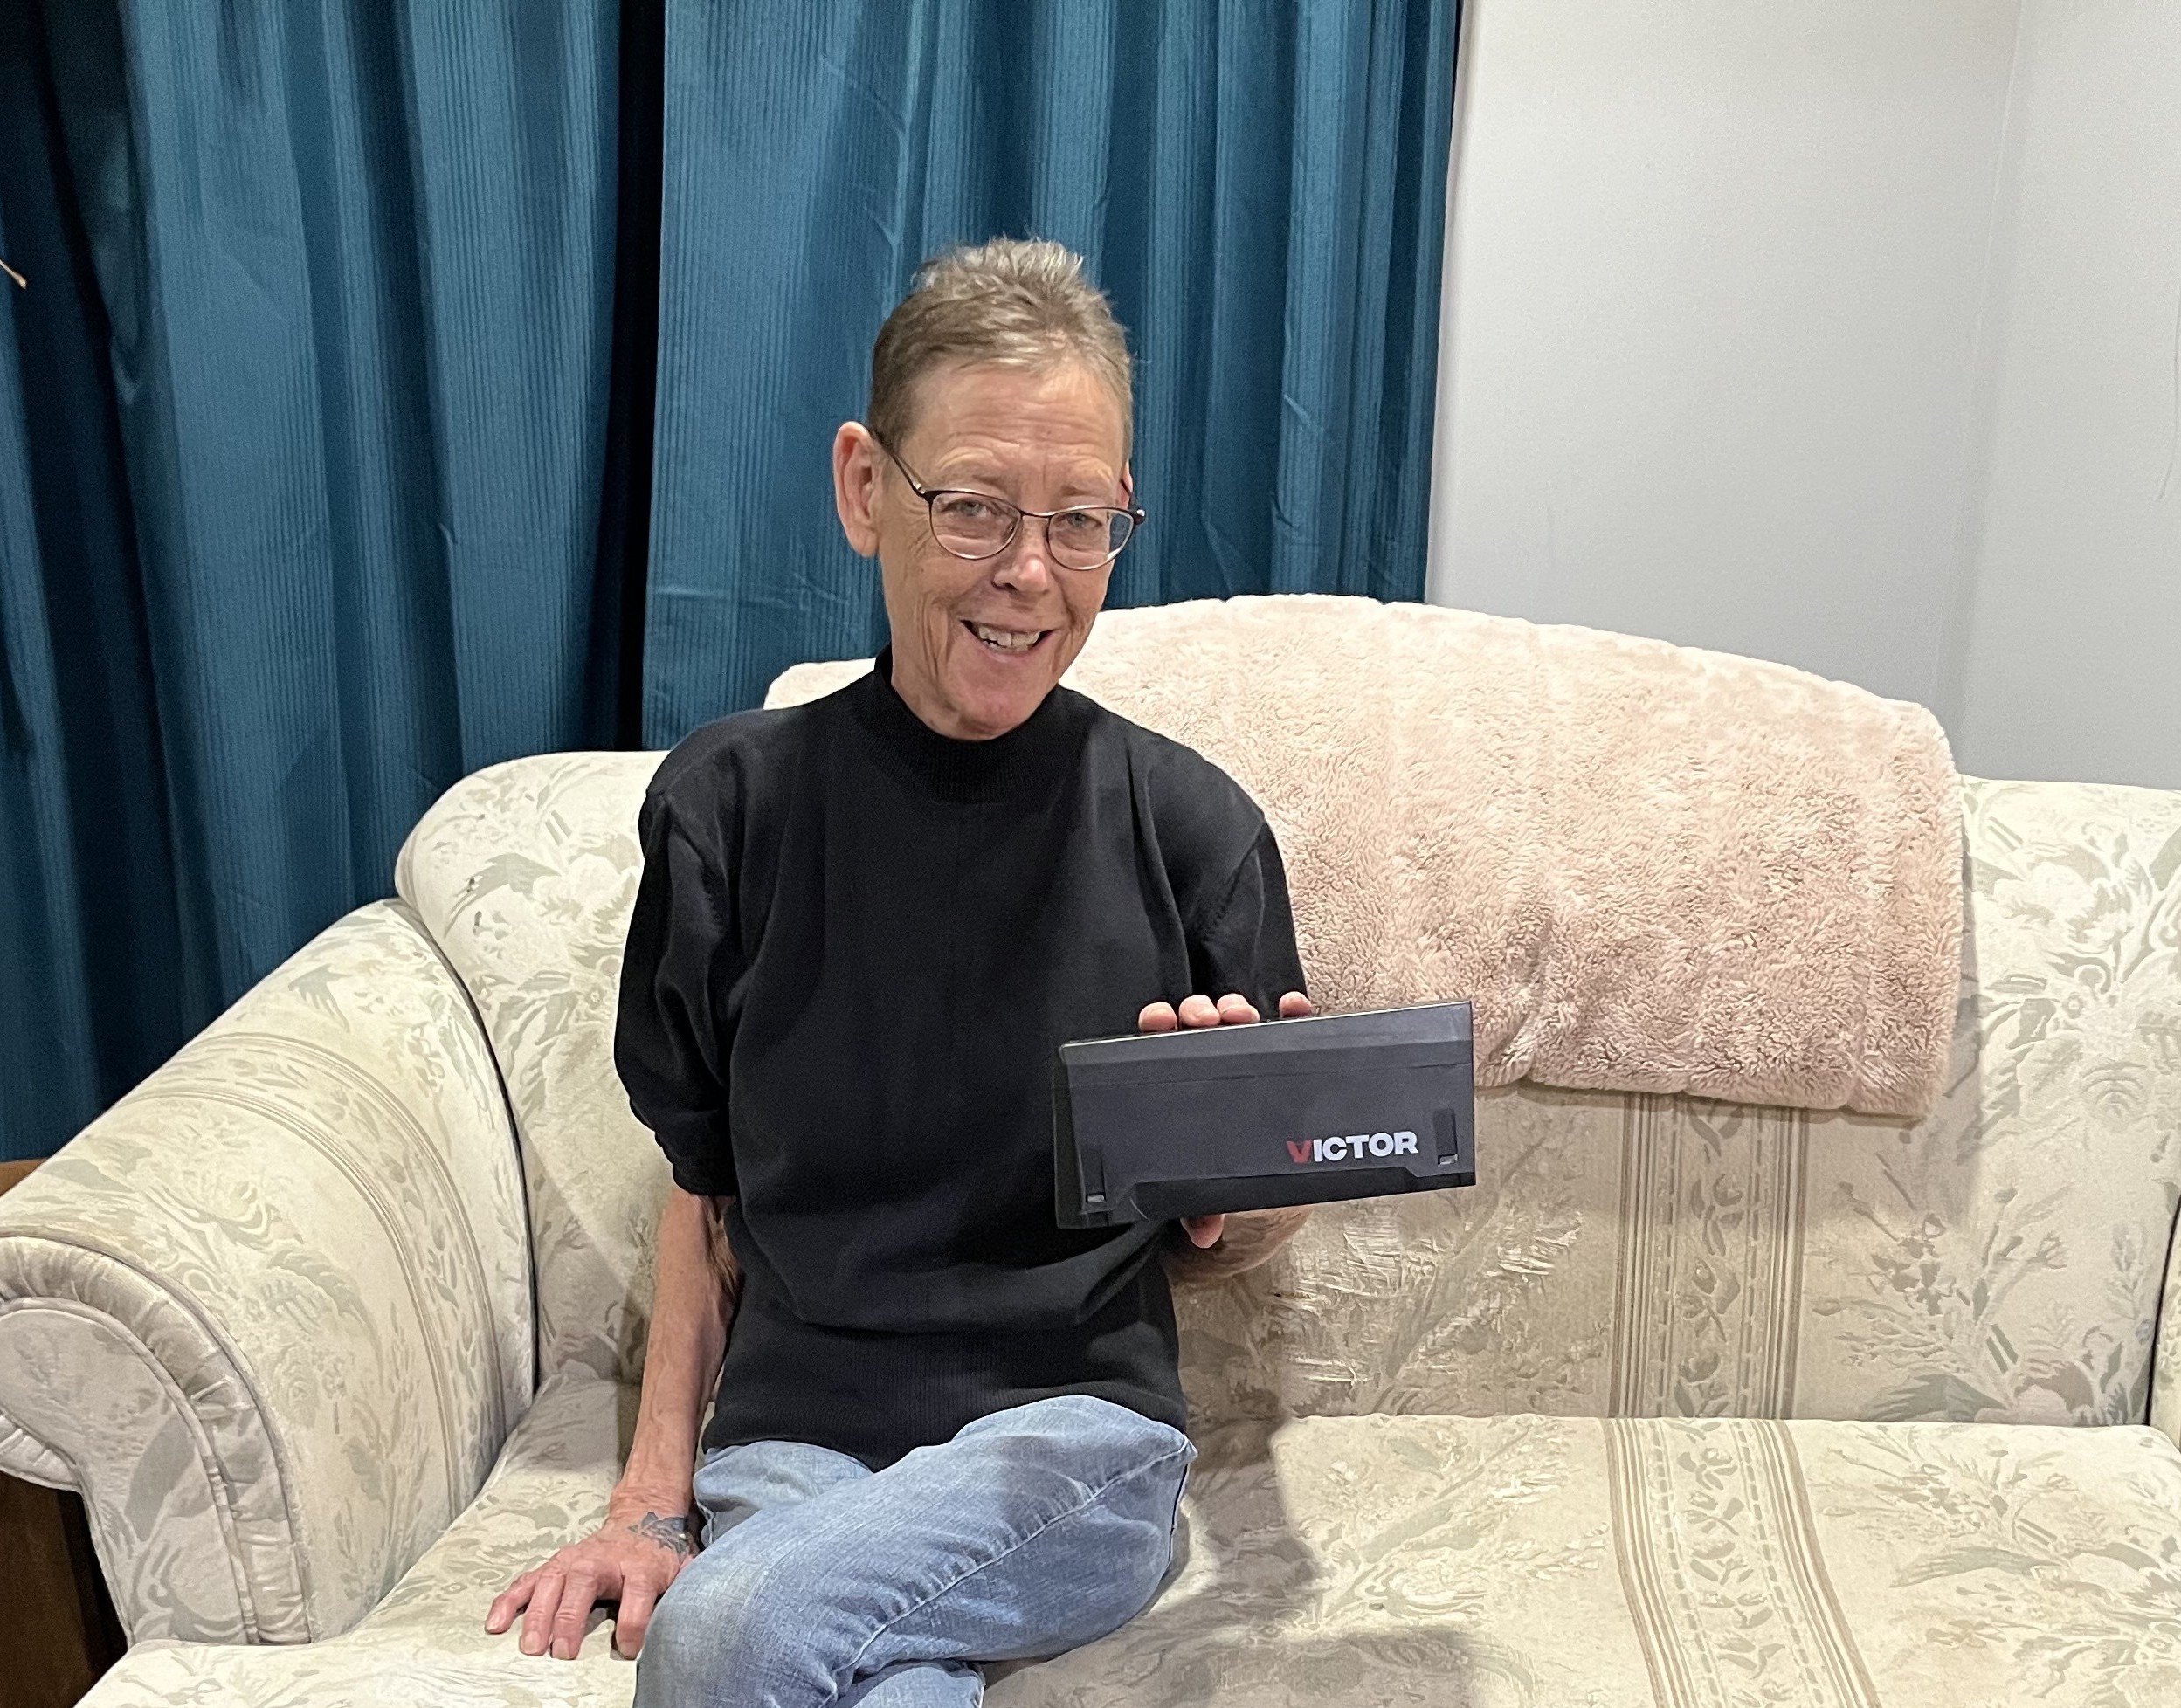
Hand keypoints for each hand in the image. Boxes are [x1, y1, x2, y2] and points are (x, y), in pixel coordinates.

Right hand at [485, 1502, 697, 1659]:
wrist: (644, 1516)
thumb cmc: (661, 1555)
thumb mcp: (683, 1569)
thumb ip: (687, 1591)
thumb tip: (699, 1617)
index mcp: (641, 1567)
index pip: (637, 1596)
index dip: (634, 1623)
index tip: (629, 1647)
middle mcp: (603, 1561)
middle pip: (584, 1586)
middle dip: (572, 1618)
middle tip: (561, 1652)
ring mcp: (575, 1561)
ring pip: (552, 1584)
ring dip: (538, 1614)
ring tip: (529, 1645)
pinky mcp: (556, 1565)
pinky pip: (528, 1582)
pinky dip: (509, 1601)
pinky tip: (495, 1622)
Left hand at [1136, 989, 1311, 1248]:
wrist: (1269, 1193)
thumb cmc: (1229, 1180)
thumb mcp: (1212, 1197)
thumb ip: (1203, 1209)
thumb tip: (1204, 1230)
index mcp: (1181, 1088)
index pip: (1160, 1046)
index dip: (1158, 1025)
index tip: (1161, 1019)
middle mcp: (1210, 1068)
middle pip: (1199, 1026)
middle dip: (1201, 1013)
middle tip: (1207, 1019)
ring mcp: (1247, 1062)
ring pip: (1237, 1022)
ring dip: (1237, 1009)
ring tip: (1241, 1016)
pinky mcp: (1282, 1064)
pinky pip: (1287, 1031)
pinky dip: (1291, 1013)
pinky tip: (1294, 1007)